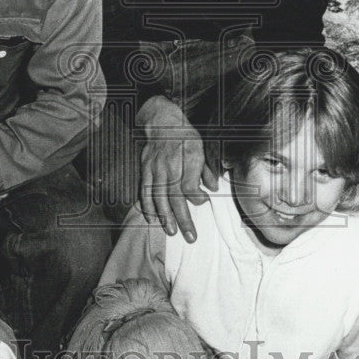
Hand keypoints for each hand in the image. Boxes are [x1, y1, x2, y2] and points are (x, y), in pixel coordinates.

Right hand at [137, 96, 217, 241]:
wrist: (162, 122)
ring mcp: (155, 169)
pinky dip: (147, 206)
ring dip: (165, 216)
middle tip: (190, 237)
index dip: (198, 198)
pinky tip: (151, 218)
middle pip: (175, 197)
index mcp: (187, 159)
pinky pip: (145, 191)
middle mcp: (170, 166)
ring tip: (171, 231)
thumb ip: (206, 170)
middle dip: (183, 219)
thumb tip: (213, 189)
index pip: (190, 186)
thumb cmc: (185, 136)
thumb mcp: (202, 148)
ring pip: (159, 197)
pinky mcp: (145, 170)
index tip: (204, 202)